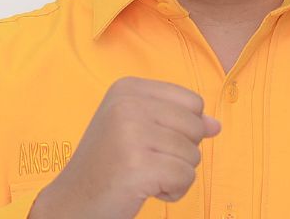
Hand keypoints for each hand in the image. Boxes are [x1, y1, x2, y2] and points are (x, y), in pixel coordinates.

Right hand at [29, 76, 220, 218]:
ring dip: (175, 174)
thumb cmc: (108, 166)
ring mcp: (131, 134)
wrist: (72, 202)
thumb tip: (216, 125)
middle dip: (181, 153)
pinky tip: (145, 190)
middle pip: (195, 127)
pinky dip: (173, 191)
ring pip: (193, 154)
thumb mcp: (138, 130)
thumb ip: (178, 122)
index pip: (192, 102)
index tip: (150, 141)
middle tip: (145, 162)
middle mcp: (128, 104)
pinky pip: (185, 177)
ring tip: (143, 176)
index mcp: (128, 88)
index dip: (183, 129)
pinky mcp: (138, 166)